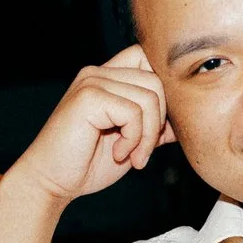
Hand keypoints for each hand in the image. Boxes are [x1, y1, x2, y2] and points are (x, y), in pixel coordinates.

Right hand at [15, 47, 175, 203]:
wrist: (52, 182)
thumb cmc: (88, 164)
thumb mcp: (133, 141)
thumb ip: (155, 124)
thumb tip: (190, 116)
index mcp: (107, 76)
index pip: (150, 59)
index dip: (164, 92)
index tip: (157, 130)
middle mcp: (99, 72)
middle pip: (157, 79)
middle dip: (160, 121)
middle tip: (143, 151)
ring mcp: (92, 81)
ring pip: (150, 97)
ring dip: (147, 136)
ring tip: (131, 156)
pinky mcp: (88, 97)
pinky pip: (134, 112)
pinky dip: (134, 139)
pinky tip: (119, 154)